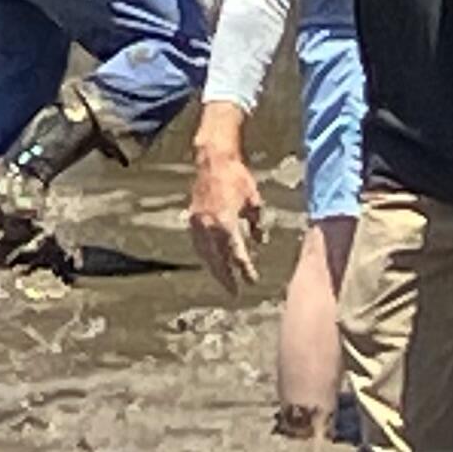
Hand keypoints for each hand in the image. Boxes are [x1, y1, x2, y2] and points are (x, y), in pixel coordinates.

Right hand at [186, 149, 265, 292]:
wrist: (213, 159)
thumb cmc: (237, 176)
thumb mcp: (254, 200)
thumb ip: (257, 223)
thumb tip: (260, 240)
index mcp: (226, 222)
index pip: (237, 254)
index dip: (245, 269)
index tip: (252, 280)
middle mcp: (209, 226)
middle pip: (218, 260)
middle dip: (227, 277)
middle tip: (235, 292)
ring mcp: (198, 223)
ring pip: (205, 255)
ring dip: (214, 269)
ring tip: (223, 280)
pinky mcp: (192, 218)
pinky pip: (198, 244)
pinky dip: (205, 256)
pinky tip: (211, 262)